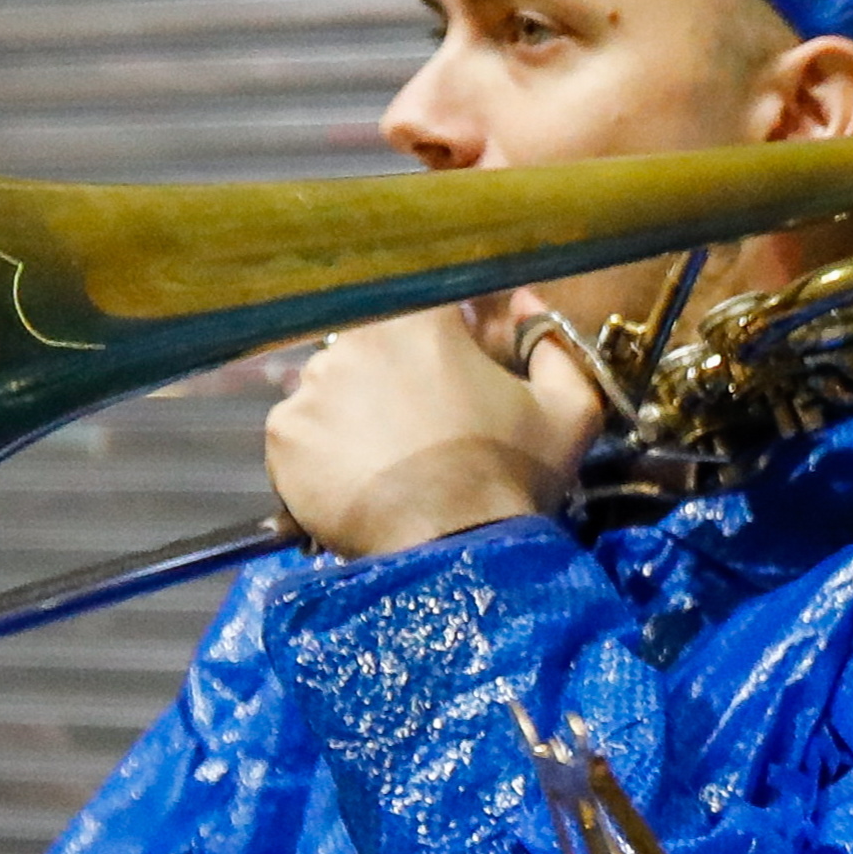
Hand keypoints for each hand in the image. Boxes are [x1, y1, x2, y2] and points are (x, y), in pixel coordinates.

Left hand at [263, 304, 600, 557]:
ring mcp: (312, 387)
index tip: (446, 384)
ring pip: (329, 394)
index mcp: (420, 320)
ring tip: (380, 467)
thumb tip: (523, 302)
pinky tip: (352, 485)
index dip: (435, 349)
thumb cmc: (512, 478)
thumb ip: (549, 342)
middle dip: (386, 385)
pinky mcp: (284, 434)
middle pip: (368, 352)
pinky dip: (319, 457)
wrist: (455, 551)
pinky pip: (299, 436)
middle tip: (413, 436)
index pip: (421, 315)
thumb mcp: (568, 410)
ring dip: (350, 420)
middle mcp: (356, 339)